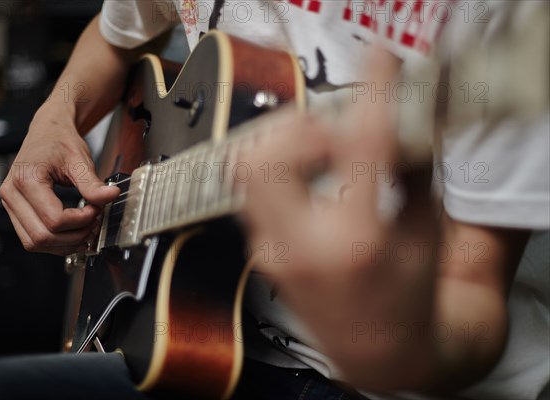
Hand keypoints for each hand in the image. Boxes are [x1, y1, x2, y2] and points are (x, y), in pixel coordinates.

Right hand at [0, 105, 119, 254]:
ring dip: (64, 243)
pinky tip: (74, 233)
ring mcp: (11, 205)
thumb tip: (112, 196)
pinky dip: (56, 242)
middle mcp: (11, 194)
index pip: (54, 219)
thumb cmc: (59, 141)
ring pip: (35, 243)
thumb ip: (93, 183)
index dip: (81, 220)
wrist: (47, 132)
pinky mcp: (16, 212)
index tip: (97, 209)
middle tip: (94, 222)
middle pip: (42, 236)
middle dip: (74, 236)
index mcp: (26, 179)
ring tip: (86, 228)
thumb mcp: (79, 159)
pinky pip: (33, 239)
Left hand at [241, 49, 437, 384]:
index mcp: (355, 243)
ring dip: (278, 143)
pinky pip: (252, 193)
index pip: (357, 148)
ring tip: (314, 147)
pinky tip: (304, 178)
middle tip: (327, 125)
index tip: (377, 69)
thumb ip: (412, 168)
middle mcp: (302, 248)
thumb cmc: (407, 297)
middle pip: (263, 156)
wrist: (379, 355)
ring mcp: (272, 252)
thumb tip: (399, 118)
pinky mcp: (261, 253)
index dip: (370, 98)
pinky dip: (275, 170)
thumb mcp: (426, 230)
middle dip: (295, 124)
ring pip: (245, 170)